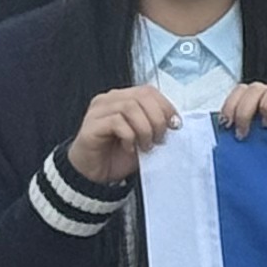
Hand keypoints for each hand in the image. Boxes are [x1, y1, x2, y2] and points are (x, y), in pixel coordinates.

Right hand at [66, 85, 180, 184]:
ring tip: (145, 145)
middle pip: (141, 96)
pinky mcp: (91, 125)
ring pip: (130, 107)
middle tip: (159, 139)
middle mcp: (109, 100)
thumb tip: (175, 122)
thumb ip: (156, 125)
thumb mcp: (144, 138)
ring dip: (144, 128)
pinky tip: (129, 148)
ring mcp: (98, 111)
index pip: (148, 91)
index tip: (175, 125)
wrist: (93, 175)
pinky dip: (129, 136)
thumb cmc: (117, 155)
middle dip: (157, 119)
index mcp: (123, 98)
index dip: (165, 106)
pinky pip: (116, 122)